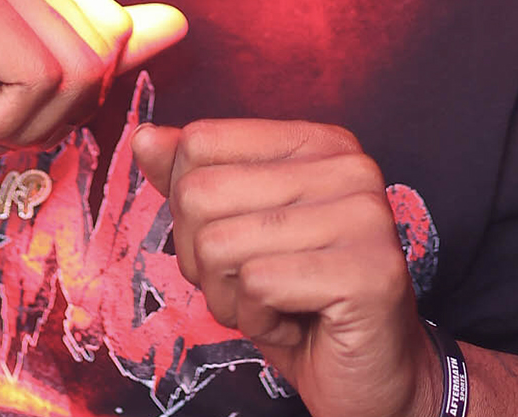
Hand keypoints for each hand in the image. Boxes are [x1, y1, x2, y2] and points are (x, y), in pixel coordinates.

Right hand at [0, 0, 186, 183]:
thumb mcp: (22, 85)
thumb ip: (96, 49)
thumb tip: (178, 22)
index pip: (112, 29)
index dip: (70, 95)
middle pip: (107, 44)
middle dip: (55, 109)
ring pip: (82, 64)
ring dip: (28, 120)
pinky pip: (43, 76)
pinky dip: (3, 120)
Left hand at [132, 119, 441, 416]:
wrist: (372, 379)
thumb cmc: (298, 300)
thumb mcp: (234, 230)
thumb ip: (192, 179)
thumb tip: (144, 138)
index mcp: (316, 141)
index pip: (200, 141)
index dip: (188, 206)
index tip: (231, 240)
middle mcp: (348, 165)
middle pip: (200, 193)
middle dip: (202, 259)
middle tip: (249, 285)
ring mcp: (366, 214)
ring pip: (220, 244)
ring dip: (229, 296)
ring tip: (272, 304)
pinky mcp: (371, 271)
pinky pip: (257, 285)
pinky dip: (258, 319)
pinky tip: (295, 324)